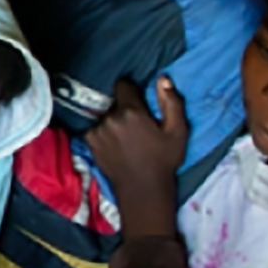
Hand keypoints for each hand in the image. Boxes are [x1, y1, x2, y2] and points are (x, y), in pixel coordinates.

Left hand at [85, 77, 186, 237]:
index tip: (139, 102)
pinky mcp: (89, 142)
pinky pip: (96, 128)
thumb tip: (162, 78)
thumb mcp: (178, 131)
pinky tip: (116, 146)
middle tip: (137, 127)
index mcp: (131, 112)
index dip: (132, 91)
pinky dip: (104, 133)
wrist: (143, 188)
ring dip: (113, 122)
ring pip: (105, 116)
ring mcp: (97, 130)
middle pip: (115, 103)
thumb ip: (171, 102)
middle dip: (124, 109)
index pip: (123, 85)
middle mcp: (110, 118)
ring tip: (127, 139)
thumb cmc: (164, 160)